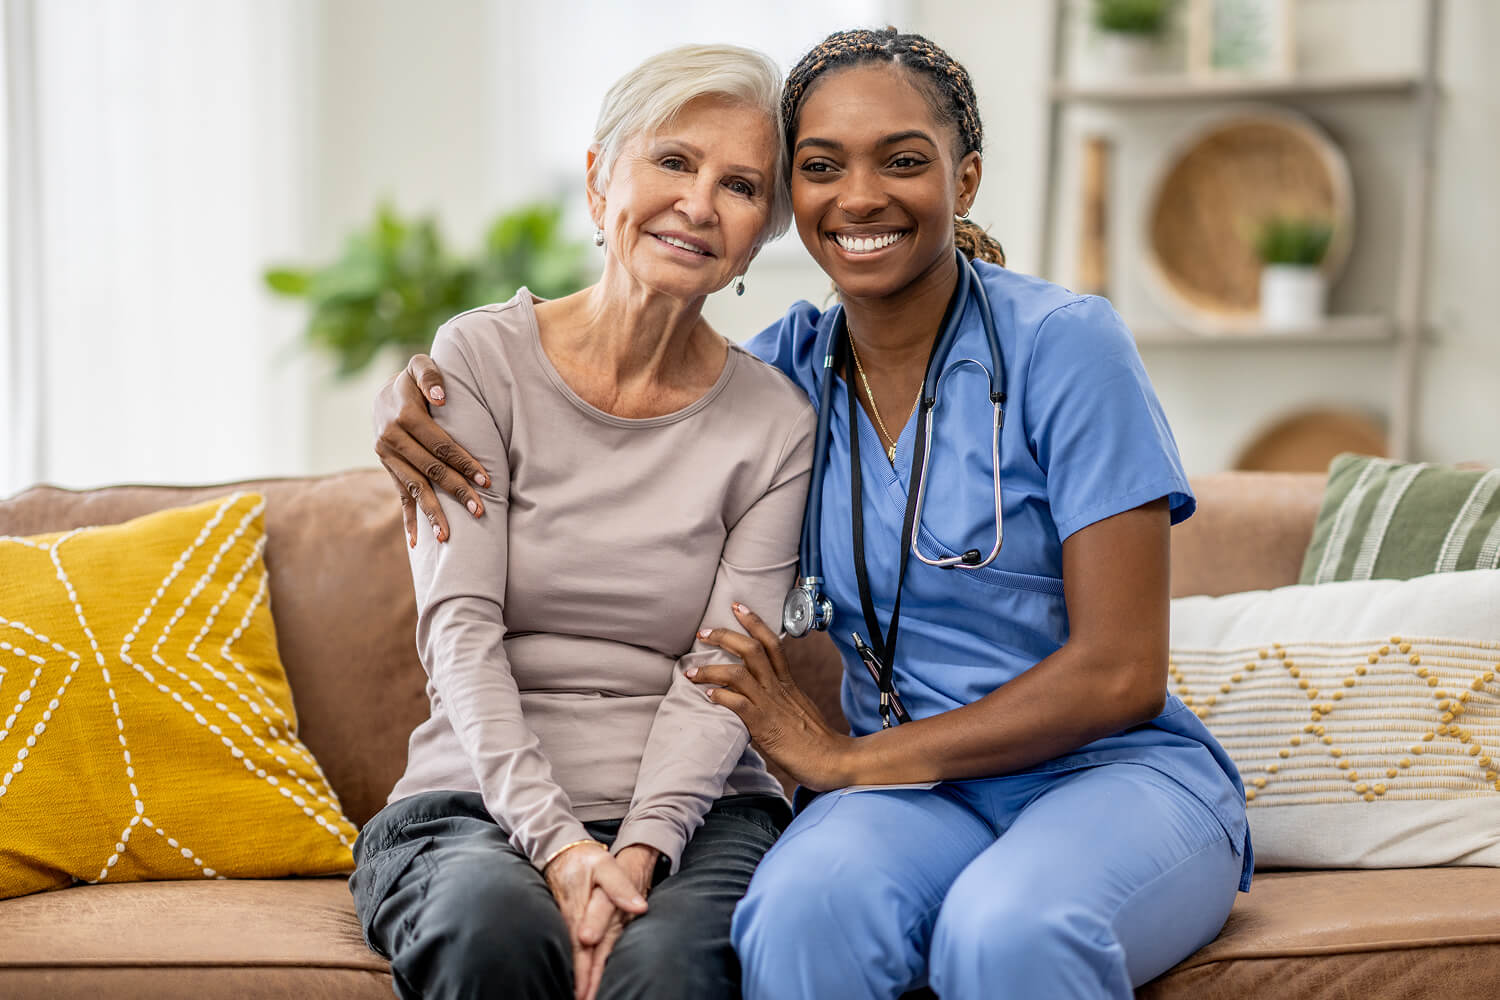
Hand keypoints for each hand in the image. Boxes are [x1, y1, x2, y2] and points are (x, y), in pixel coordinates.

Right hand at [372, 353, 491, 547]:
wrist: (384, 393)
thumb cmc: (413, 379)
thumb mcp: (418, 366)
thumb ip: (430, 375)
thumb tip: (441, 397)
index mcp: (402, 415)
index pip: (439, 444)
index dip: (462, 461)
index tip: (485, 479)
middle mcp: (390, 439)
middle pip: (429, 470)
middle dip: (455, 491)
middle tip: (480, 510)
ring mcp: (387, 457)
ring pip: (414, 488)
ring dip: (432, 513)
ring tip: (449, 537)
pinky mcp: (388, 470)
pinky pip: (400, 497)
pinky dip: (409, 521)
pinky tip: (417, 544)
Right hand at [543, 843, 647, 999]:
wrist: (560, 849)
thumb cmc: (584, 859)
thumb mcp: (605, 865)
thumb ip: (620, 887)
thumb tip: (640, 907)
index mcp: (580, 909)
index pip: (584, 946)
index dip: (585, 970)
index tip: (586, 990)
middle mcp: (571, 919)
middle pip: (576, 956)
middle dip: (580, 982)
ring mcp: (567, 920)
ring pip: (571, 953)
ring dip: (576, 976)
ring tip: (580, 997)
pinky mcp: (567, 919)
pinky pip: (569, 946)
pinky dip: (574, 963)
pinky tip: (578, 977)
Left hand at [688, 603, 853, 791]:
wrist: (833, 761)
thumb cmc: (816, 741)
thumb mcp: (798, 710)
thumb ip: (780, 699)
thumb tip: (760, 698)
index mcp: (788, 683)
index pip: (772, 642)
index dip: (754, 622)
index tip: (737, 607)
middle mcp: (779, 689)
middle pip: (753, 649)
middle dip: (725, 636)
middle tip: (704, 632)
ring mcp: (771, 706)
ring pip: (739, 674)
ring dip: (711, 670)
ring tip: (692, 672)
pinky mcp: (765, 727)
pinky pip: (740, 705)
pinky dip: (722, 697)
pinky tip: (709, 696)